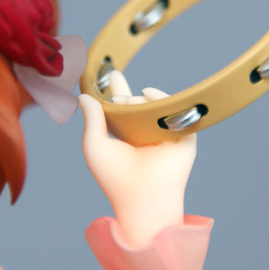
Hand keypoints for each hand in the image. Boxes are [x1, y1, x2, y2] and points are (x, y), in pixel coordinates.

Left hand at [79, 72, 196, 246]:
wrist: (141, 197)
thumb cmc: (114, 176)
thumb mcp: (95, 144)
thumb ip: (92, 119)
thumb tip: (84, 96)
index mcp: (127, 138)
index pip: (123, 109)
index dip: (118, 90)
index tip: (112, 72)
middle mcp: (147, 135)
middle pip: (139, 105)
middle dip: (127, 96)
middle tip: (120, 97)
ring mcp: (166, 136)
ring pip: (156, 106)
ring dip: (141, 98)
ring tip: (130, 101)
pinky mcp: (184, 138)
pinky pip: (177, 112)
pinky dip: (164, 99)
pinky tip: (148, 94)